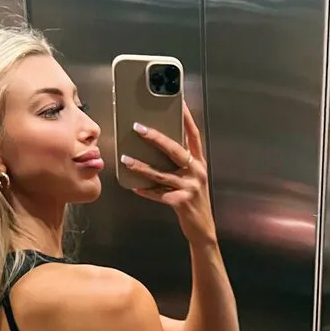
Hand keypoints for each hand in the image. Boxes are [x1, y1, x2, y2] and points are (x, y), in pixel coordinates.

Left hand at [121, 103, 217, 247]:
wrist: (203, 229)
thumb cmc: (194, 201)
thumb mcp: (192, 179)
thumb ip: (180, 165)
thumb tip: (157, 148)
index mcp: (199, 163)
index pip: (193, 136)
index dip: (186, 118)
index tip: (178, 101)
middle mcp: (197, 172)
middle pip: (175, 150)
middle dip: (156, 137)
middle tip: (138, 127)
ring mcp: (190, 187)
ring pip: (162, 173)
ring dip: (142, 166)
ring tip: (126, 159)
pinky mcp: (182, 202)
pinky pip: (159, 195)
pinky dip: (146, 192)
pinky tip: (134, 187)